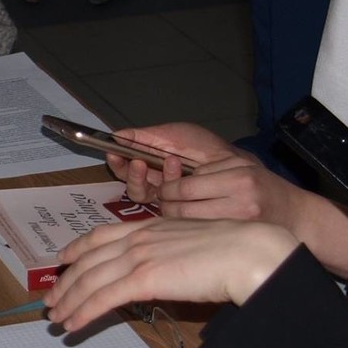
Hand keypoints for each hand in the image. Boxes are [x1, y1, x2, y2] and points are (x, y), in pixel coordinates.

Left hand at [43, 217, 300, 334]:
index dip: (78, 247)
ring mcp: (138, 257)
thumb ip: (172, 254)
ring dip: (68, 301)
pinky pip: (103, 298)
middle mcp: (139, 238)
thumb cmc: (236, 250)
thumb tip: (167, 271)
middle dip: (65, 282)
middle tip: (50, 299)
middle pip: (89, 260)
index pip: (102, 235)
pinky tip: (73, 325)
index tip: (63, 258)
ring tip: (56, 318)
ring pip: (90, 280)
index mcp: (151, 225)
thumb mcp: (194, 244)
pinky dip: (83, 312)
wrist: (248, 252)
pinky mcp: (143, 280)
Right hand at [101, 122, 239, 202]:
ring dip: (158, 178)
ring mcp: (170, 201)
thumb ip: (144, 137)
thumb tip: (115, 136)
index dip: (118, 164)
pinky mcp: (183, 211)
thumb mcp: (172, 135)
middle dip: (133, 175)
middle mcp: (157, 188)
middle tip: (138, 162)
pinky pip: (169, 204)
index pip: (126, 172)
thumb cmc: (204, 148)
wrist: (234, 162)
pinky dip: (174, 182)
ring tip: (170, 160)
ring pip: (150, 200)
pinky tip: (181, 166)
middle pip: (133, 190)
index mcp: (150, 169)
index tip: (113, 152)